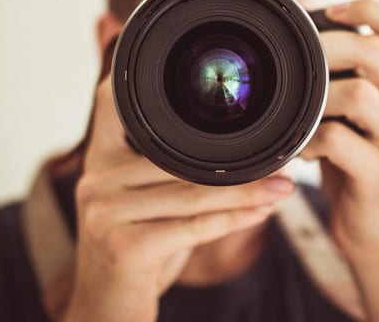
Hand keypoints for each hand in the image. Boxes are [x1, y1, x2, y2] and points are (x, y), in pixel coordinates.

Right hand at [64, 76, 295, 321]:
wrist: (104, 313)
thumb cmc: (134, 255)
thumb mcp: (142, 205)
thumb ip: (168, 172)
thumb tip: (236, 151)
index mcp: (98, 161)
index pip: (113, 103)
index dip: (151, 83)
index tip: (209, 79)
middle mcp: (95, 180)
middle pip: (178, 161)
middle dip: (236, 163)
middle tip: (282, 158)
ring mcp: (106, 213)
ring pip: (192, 194)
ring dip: (246, 192)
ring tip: (283, 186)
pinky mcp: (124, 247)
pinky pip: (192, 229)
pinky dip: (233, 221)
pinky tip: (261, 213)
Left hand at [300, 0, 378, 256]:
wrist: (375, 230)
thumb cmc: (357, 163)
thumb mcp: (359, 116)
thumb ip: (348, 79)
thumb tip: (303, 34)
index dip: (373, 9)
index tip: (333, 8)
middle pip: (377, 53)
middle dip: (328, 47)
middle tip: (297, 62)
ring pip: (360, 93)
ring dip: (317, 96)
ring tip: (300, 112)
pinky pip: (339, 141)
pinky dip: (309, 139)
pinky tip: (299, 149)